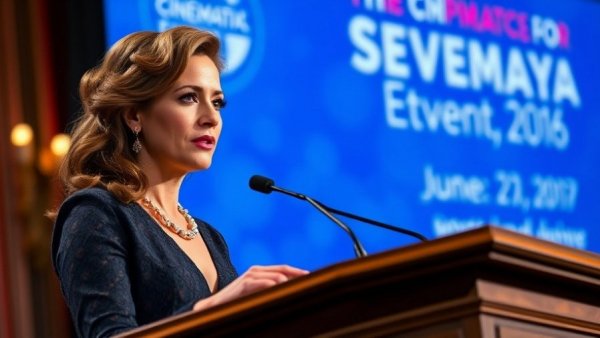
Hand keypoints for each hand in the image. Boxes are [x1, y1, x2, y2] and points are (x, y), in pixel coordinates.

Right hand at [193, 265, 308, 310]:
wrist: (211, 307)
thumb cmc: (234, 304)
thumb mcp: (254, 296)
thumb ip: (267, 292)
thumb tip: (287, 294)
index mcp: (259, 272)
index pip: (283, 269)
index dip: (297, 273)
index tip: (312, 278)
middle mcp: (255, 270)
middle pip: (283, 269)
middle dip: (298, 275)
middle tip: (312, 281)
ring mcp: (250, 275)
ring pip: (276, 275)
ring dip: (290, 281)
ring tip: (302, 288)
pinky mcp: (245, 284)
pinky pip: (265, 283)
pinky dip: (277, 286)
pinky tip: (285, 289)